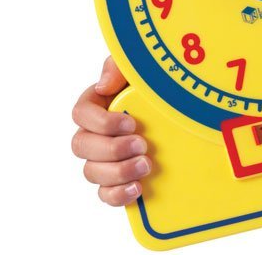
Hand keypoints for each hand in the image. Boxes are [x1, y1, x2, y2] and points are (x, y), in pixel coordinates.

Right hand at [71, 56, 151, 205]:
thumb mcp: (139, 67)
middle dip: (112, 149)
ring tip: (145, 166)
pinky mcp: (117, 178)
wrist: (180, 106)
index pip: (81, 114)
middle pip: (82, 146)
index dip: (102, 123)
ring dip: (117, 172)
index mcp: (97, 104)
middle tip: (142, 144)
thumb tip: (102, 86)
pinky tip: (138, 188)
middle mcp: (95, 132)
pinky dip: (117, 195)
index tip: (131, 123)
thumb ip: (118, 67)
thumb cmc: (154, 82)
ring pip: (92, 172)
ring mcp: (104, 157)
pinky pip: (105, 194)